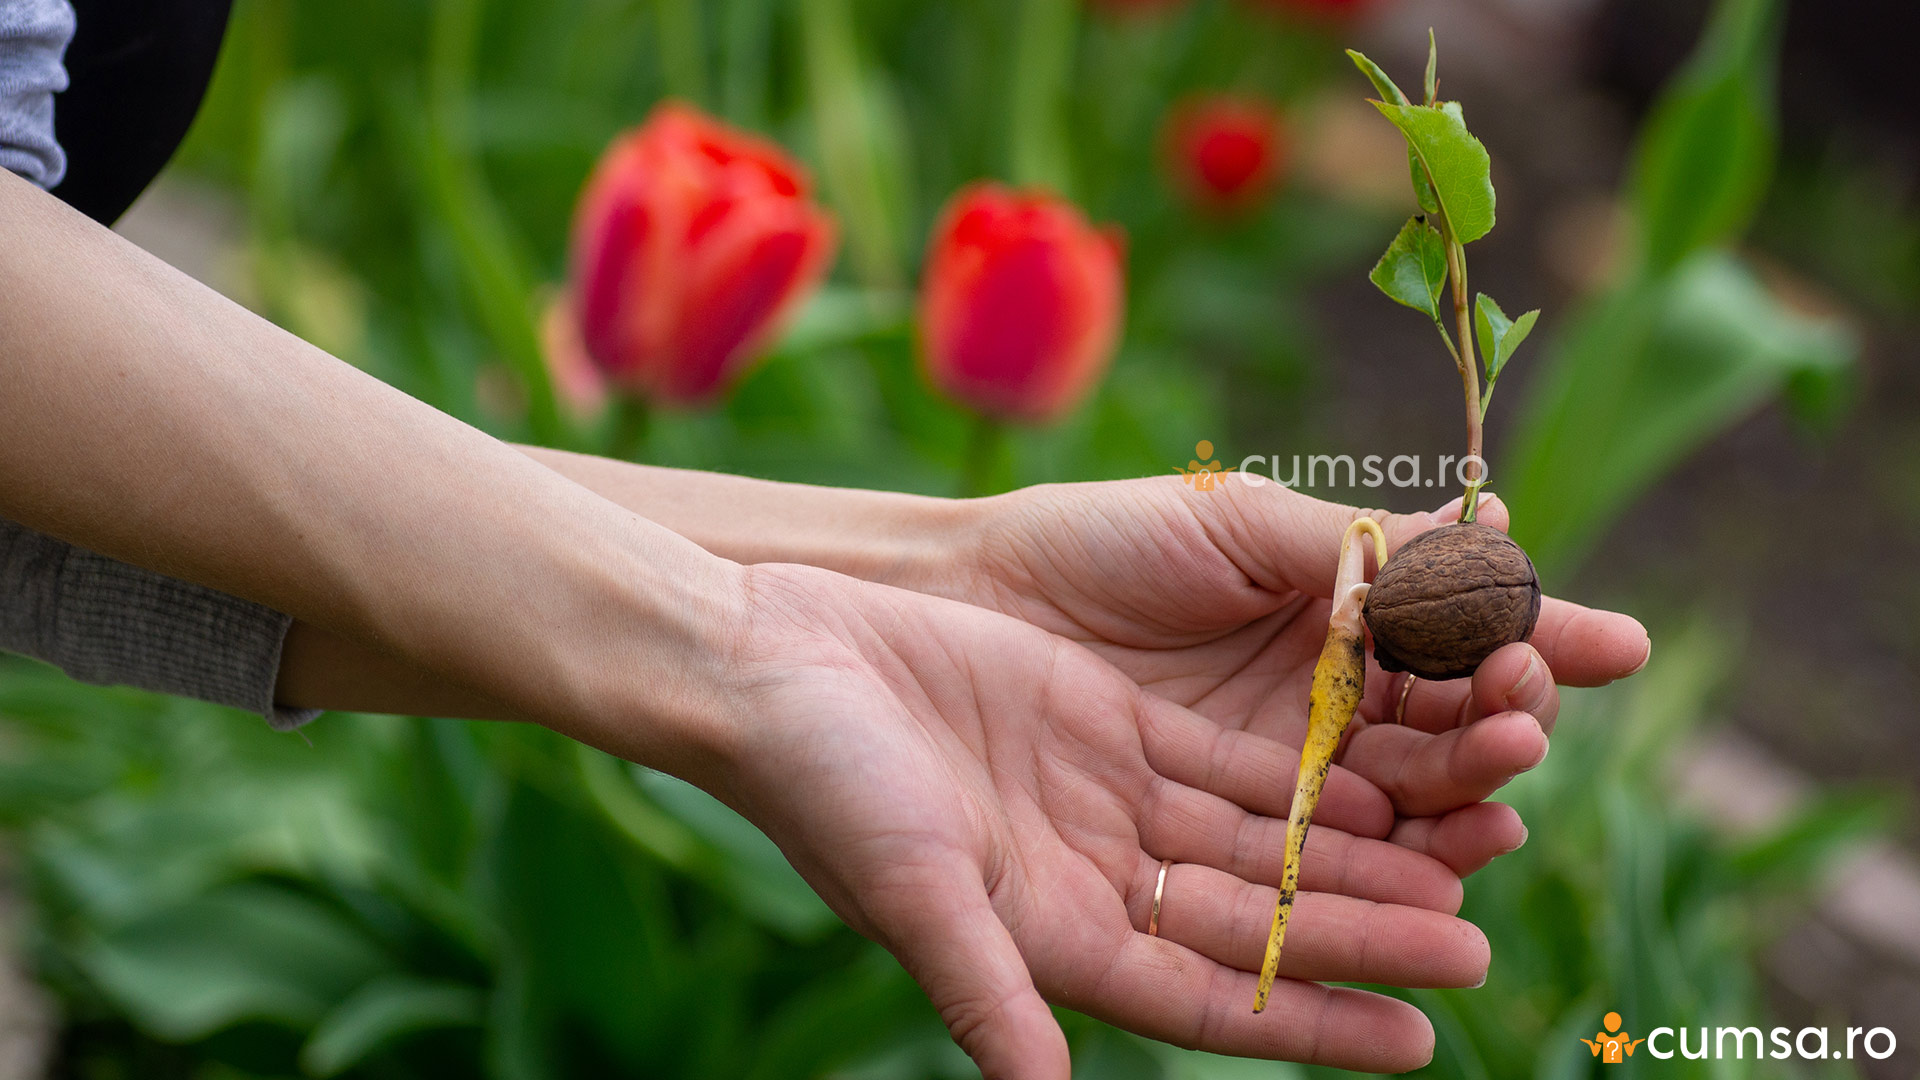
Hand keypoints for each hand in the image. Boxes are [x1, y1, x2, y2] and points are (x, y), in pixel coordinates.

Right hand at [636, 562, 1495, 1076]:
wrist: (772, 659)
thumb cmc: (823, 783)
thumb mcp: (916, 889)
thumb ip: (987, 993)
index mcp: (1055, 941)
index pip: (1215, 999)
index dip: (1315, 1023)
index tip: (1420, 1041)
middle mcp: (1095, 880)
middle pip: (1259, 917)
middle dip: (1362, 928)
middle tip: (1474, 943)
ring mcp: (1106, 800)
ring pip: (1259, 836)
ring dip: (1351, 848)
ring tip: (1460, 856)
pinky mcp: (1107, 724)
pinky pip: (1227, 755)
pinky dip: (1300, 765)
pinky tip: (1378, 764)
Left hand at [929, 477, 1650, 868]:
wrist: (965, 597)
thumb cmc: (1100, 542)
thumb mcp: (1241, 526)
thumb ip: (1366, 548)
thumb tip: (1509, 527)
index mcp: (1342, 624)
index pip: (1459, 648)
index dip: (1532, 651)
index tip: (1604, 649)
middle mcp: (1323, 712)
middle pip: (1439, 743)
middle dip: (1496, 737)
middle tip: (1521, 726)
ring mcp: (1276, 783)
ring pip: (1393, 814)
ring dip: (1459, 816)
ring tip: (1498, 812)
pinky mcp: (1219, 849)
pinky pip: (1318, 875)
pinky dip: (1385, 878)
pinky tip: (1437, 874)